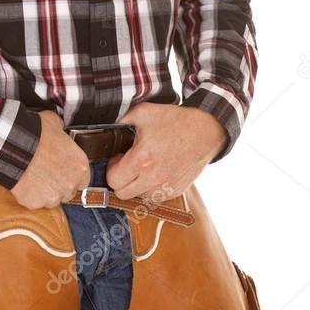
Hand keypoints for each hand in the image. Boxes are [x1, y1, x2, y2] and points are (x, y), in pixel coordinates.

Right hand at [10, 110, 90, 209]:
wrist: (15, 143)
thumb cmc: (37, 132)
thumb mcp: (56, 124)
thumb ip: (63, 133)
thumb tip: (60, 131)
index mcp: (80, 166)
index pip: (83, 180)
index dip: (71, 175)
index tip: (63, 170)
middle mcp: (70, 185)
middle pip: (68, 192)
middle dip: (59, 185)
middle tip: (47, 173)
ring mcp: (52, 197)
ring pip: (52, 200)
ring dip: (45, 192)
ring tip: (34, 177)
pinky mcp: (34, 203)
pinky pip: (34, 202)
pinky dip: (30, 194)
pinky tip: (25, 181)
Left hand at [105, 103, 227, 203]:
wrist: (204, 131)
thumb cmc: (175, 121)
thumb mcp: (143, 112)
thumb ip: (121, 120)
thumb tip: (106, 126)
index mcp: (142, 160)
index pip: (113, 180)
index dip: (111, 168)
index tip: (119, 158)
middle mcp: (153, 178)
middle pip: (122, 194)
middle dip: (120, 179)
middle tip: (128, 164)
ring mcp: (166, 187)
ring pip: (139, 197)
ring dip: (136, 185)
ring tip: (143, 167)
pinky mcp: (176, 191)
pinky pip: (155, 197)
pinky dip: (152, 188)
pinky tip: (156, 171)